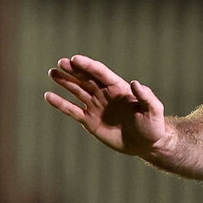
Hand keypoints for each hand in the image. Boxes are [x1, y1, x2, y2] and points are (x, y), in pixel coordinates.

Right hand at [45, 55, 170, 157]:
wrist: (146, 144)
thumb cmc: (153, 125)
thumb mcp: (153, 109)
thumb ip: (145, 96)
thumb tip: (135, 83)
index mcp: (119, 88)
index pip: (100, 73)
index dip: (88, 66)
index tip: (75, 59)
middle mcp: (105, 94)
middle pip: (86, 79)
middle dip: (74, 70)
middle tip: (60, 62)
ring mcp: (96, 106)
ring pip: (77, 91)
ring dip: (65, 82)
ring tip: (53, 73)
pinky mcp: (90, 121)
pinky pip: (72, 110)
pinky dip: (60, 104)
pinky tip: (49, 96)